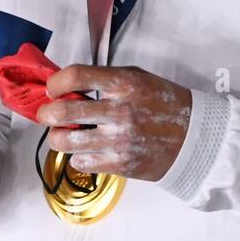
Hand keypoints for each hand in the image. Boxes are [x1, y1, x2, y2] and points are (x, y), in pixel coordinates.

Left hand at [37, 65, 190, 181]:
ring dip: (58, 137)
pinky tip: (88, 149)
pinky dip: (78, 156)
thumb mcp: (138, 78)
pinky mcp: (119, 164)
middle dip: (46, 113)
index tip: (53, 88)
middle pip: (62, 112)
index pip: (75, 76)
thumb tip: (67, 85)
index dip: (56, 82)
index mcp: (125, 83)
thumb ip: (104, 79)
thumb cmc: (163, 103)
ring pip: (64, 142)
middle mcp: (120, 111)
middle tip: (48, 114)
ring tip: (65, 134)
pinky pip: (80, 162)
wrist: (193, 137)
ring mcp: (119, 141)